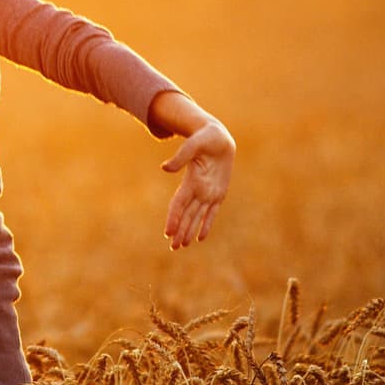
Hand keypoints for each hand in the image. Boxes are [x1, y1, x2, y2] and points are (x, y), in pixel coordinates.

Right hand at [160, 119, 234, 249]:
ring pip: (197, 216)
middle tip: (173, 248)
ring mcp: (208, 192)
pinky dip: (206, 224)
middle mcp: (197, 189)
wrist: (219, 137)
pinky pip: (212, 212)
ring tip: (181, 245)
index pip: (179, 204)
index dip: (173, 218)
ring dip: (189, 231)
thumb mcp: (194, 144)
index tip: (168, 232)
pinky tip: (200, 238)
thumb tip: (165, 168)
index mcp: (190, 180)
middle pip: (186, 215)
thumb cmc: (205, 137)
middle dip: (179, 231)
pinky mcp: (219, 192)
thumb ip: (181, 157)